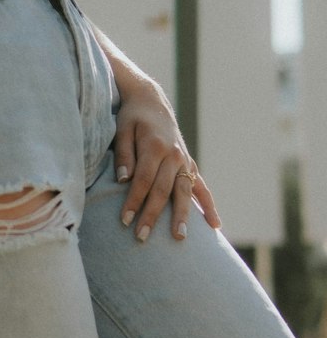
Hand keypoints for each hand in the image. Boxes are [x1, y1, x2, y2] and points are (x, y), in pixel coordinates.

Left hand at [112, 79, 220, 242]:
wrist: (151, 100)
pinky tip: (214, 226)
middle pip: (163, 190)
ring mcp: (184, 160)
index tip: (125, 220)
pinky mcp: (190, 164)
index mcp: (155, 145)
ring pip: (184, 192)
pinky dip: (208, 206)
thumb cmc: (132, 117)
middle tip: (142, 237)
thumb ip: (124, 155)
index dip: (134, 201)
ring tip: (180, 238)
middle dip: (152, 215)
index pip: (143, 180)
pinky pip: (202, 188)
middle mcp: (173, 155)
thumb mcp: (122, 130)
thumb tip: (123, 179)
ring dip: (182, 216)